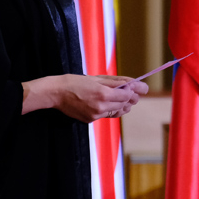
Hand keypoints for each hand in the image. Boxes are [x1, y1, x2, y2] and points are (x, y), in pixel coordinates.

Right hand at [21, 74, 148, 121]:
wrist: (56, 93)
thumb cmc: (76, 82)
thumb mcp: (97, 78)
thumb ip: (117, 82)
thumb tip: (133, 83)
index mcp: (103, 93)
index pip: (127, 95)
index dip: (135, 91)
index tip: (142, 88)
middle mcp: (101, 106)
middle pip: (124, 104)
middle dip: (131, 98)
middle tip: (135, 93)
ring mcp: (95, 115)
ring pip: (117, 111)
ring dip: (123, 105)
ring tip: (123, 98)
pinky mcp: (91, 120)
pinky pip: (107, 115)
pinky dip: (111, 109)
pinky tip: (110, 103)